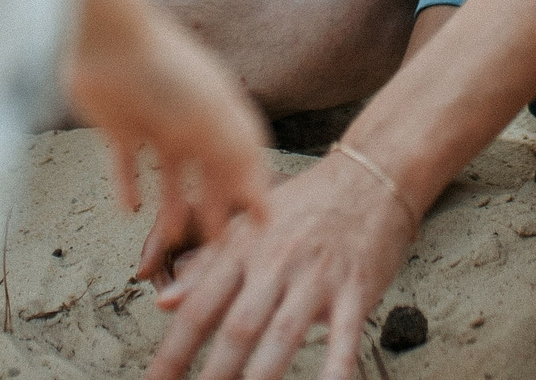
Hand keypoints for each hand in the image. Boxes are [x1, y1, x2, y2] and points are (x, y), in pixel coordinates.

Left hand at [64, 0, 272, 257]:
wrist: (105, 39)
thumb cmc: (164, 71)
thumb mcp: (211, 118)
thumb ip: (237, 160)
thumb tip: (263, 202)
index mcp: (220, 110)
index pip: (245, 154)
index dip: (253, 187)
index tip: (260, 224)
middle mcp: (191, 117)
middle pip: (208, 169)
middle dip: (213, 204)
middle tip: (213, 242)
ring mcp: (154, 120)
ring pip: (170, 172)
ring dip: (172, 204)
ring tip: (169, 236)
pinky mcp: (119, 124)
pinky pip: (126, 164)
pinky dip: (128, 186)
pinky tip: (129, 210)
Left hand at [145, 147, 420, 379]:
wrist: (371, 175)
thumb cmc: (308, 204)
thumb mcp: (249, 225)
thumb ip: (205, 265)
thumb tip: (164, 302)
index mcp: (243, 249)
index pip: (199, 309)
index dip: (173, 353)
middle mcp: (276, 263)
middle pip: (237, 327)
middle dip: (214, 374)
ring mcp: (316, 277)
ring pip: (283, 333)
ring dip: (262, 378)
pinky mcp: (355, 288)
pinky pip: (346, 335)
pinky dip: (336, 366)